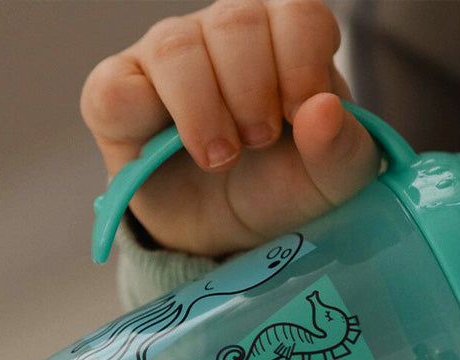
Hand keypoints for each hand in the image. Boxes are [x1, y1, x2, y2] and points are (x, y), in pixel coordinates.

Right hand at [80, 0, 378, 256]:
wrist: (232, 238)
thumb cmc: (283, 191)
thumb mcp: (330, 185)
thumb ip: (344, 151)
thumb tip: (324, 109)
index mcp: (286, 41)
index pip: (297, 13)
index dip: (301, 63)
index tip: (299, 116)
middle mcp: (225, 35)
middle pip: (235, 21)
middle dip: (253, 90)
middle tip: (259, 142)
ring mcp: (168, 58)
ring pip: (174, 47)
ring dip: (204, 108)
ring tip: (222, 157)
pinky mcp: (117, 95)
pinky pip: (116, 87)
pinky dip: (143, 117)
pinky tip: (169, 150)